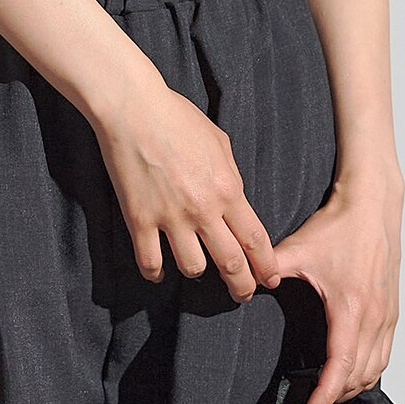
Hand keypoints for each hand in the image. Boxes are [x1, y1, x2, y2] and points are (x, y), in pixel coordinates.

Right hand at [91, 79, 282, 303]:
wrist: (134, 108)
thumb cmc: (178, 117)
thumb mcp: (219, 142)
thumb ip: (231, 175)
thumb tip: (235, 199)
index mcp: (228, 188)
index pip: (256, 240)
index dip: (266, 266)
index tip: (270, 280)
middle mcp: (203, 209)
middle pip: (231, 263)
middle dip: (242, 286)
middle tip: (243, 295)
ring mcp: (170, 217)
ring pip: (193, 269)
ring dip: (198, 272)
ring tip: (197, 268)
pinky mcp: (140, 220)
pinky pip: (151, 263)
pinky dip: (156, 272)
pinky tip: (159, 269)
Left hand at [269, 173, 403, 403]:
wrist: (373, 204)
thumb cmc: (341, 225)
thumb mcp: (301, 247)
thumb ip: (273, 267)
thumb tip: (249, 283)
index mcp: (351, 307)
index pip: (339, 365)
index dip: (324, 394)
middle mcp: (374, 316)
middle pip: (359, 375)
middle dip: (335, 395)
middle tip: (312, 403)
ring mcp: (387, 315)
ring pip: (375, 368)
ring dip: (354, 386)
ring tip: (330, 392)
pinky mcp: (393, 310)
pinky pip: (385, 353)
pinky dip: (371, 370)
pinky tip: (356, 370)